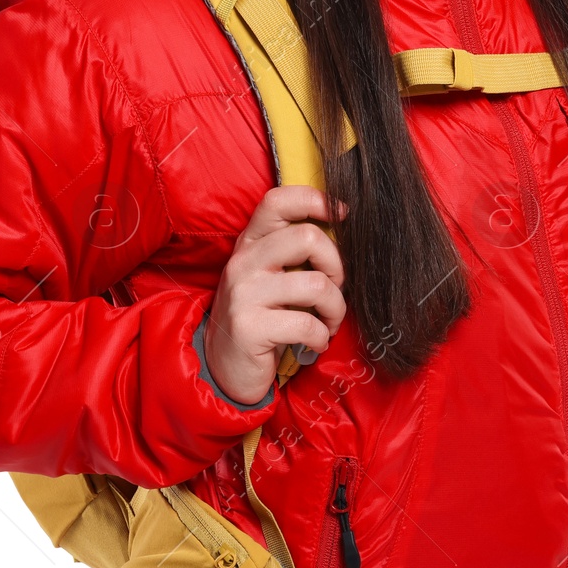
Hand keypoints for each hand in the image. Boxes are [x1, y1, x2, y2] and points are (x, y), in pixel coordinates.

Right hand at [204, 186, 347, 405]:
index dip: (316, 200)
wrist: (224, 367)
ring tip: (329, 322)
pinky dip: (322, 337)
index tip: (342, 216)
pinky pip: (307, 324)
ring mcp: (244, 293)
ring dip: (336, 309)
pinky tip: (316, 342)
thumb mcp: (269, 275)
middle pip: (308, 237)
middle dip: (338, 267)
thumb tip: (343, 230)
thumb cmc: (260, 316)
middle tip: (335, 290)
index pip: (278, 200)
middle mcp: (244, 261)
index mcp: (251, 242)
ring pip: (317, 285)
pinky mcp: (249, 327)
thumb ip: (293, 251)